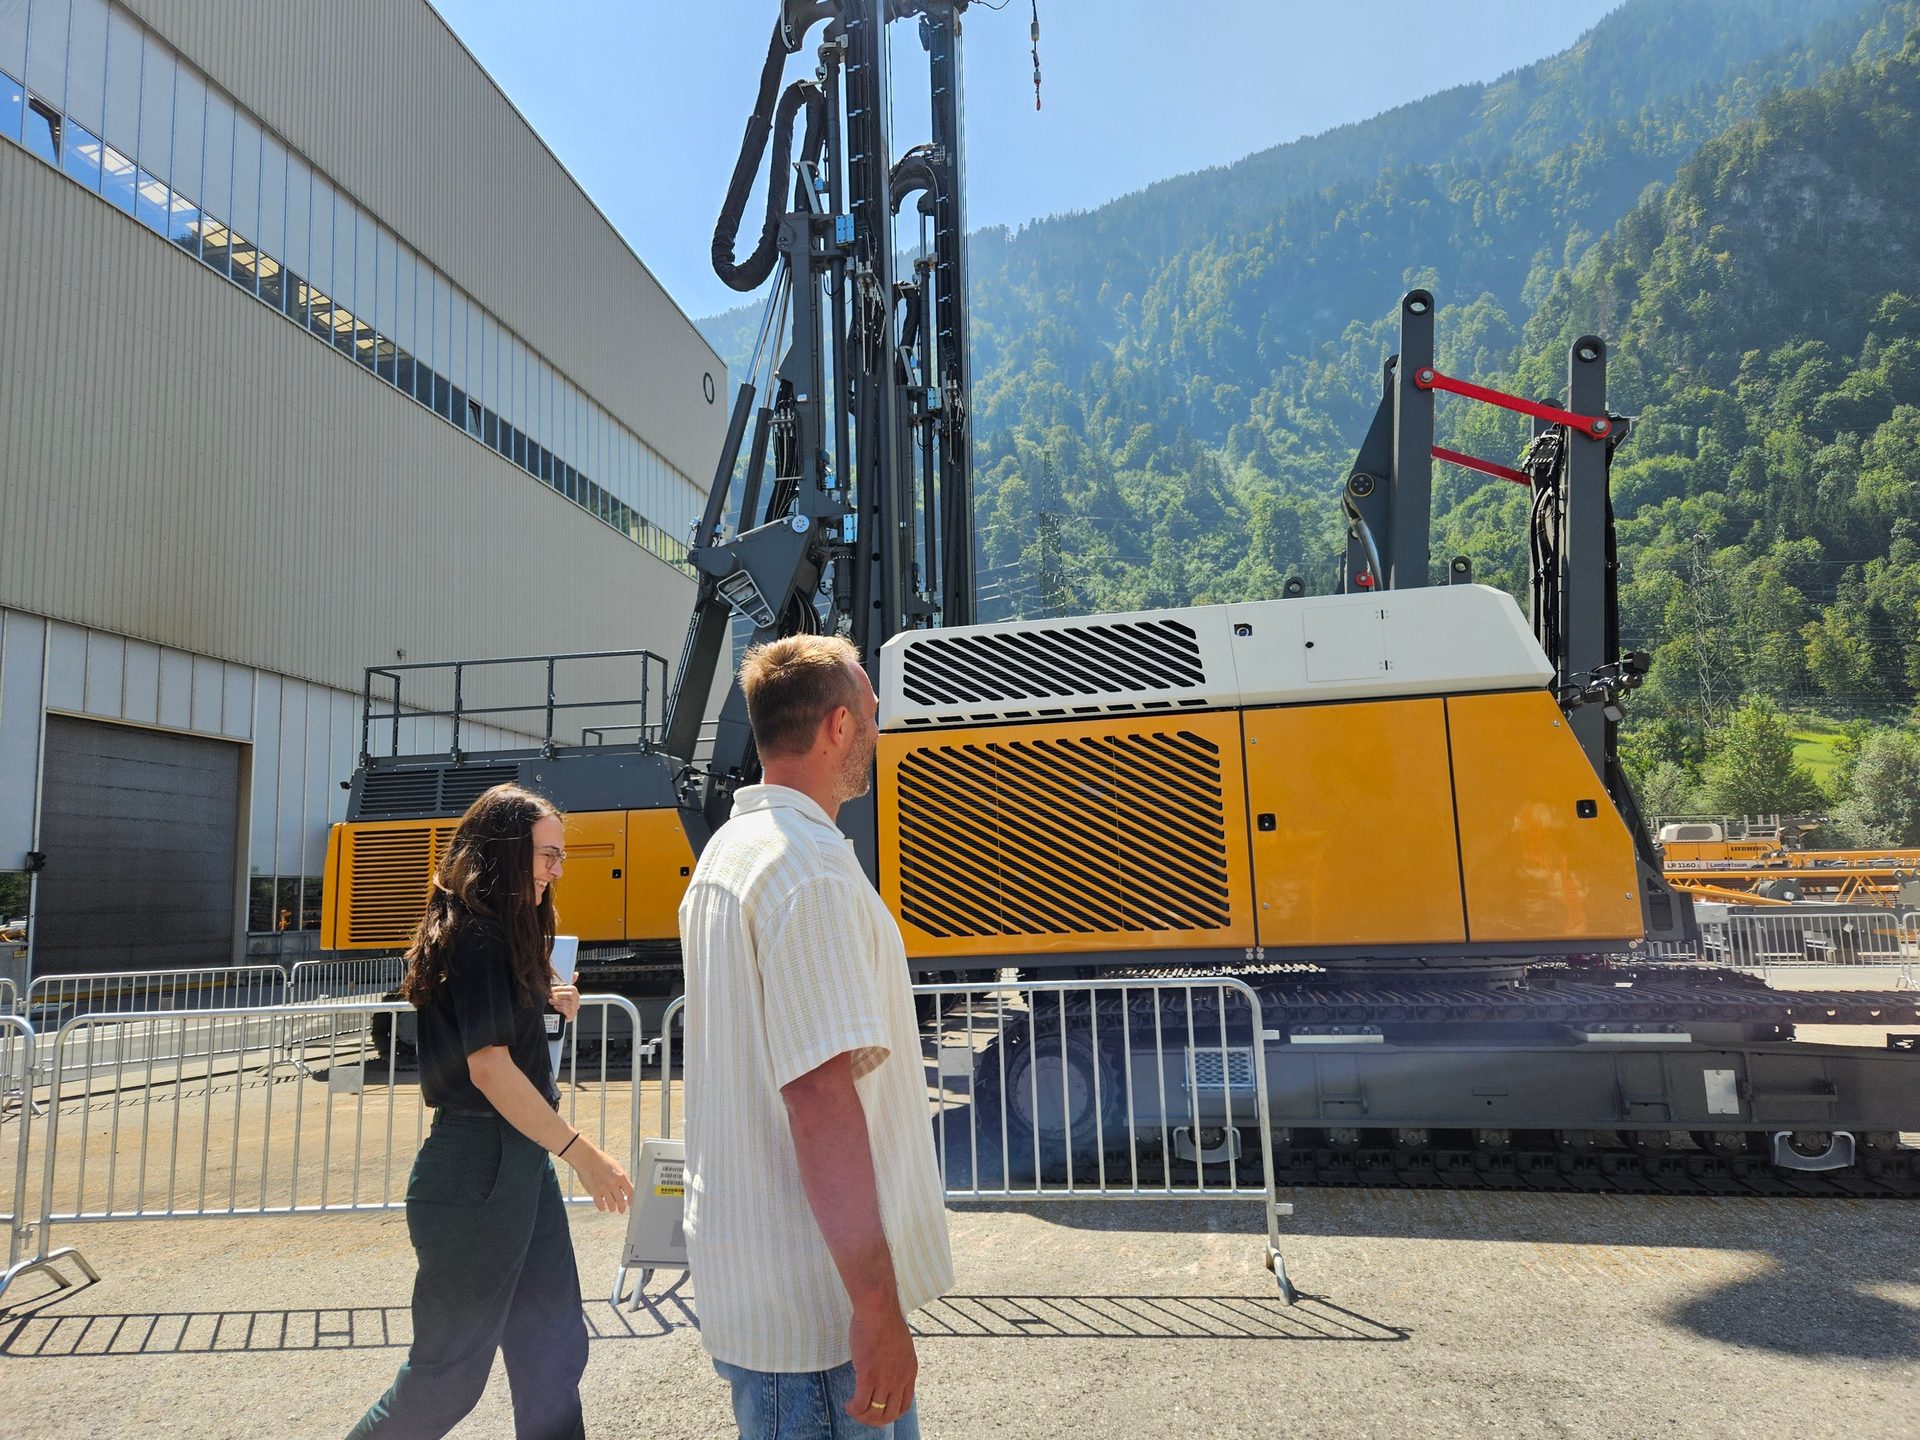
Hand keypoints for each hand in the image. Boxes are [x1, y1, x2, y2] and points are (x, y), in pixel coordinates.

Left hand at [549, 981, 579, 1021]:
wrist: (555, 1018)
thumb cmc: (558, 1004)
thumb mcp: (561, 993)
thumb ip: (568, 983)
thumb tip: (576, 974)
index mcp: (575, 995)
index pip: (572, 989)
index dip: (562, 988)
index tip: (553, 989)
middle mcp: (577, 1002)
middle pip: (571, 995)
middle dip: (559, 995)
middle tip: (551, 996)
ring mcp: (575, 1009)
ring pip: (568, 1003)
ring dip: (558, 1002)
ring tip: (551, 1002)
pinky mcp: (571, 1016)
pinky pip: (567, 1010)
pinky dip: (560, 1008)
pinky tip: (556, 1007)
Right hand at [563, 1138, 632, 1213]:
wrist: (587, 1158)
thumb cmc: (601, 1160)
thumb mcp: (616, 1167)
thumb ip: (621, 1178)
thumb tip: (625, 1188)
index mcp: (621, 1176)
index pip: (631, 1192)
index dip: (631, 1200)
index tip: (630, 1204)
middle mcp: (613, 1183)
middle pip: (621, 1201)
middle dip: (622, 1207)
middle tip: (621, 1210)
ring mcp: (604, 1188)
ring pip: (612, 1205)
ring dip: (612, 1208)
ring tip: (612, 1208)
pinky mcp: (594, 1192)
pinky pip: (600, 1205)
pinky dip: (602, 1208)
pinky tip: (603, 1207)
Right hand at [844, 1296, 915, 1427]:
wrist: (878, 1309)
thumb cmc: (885, 1319)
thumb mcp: (901, 1345)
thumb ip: (896, 1360)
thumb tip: (887, 1365)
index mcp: (910, 1371)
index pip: (905, 1405)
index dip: (891, 1413)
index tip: (878, 1409)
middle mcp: (900, 1379)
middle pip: (890, 1414)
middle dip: (875, 1419)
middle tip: (863, 1414)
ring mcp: (884, 1378)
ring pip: (874, 1412)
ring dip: (862, 1416)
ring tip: (853, 1409)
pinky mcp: (868, 1375)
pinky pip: (861, 1404)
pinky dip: (854, 1408)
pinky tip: (848, 1404)